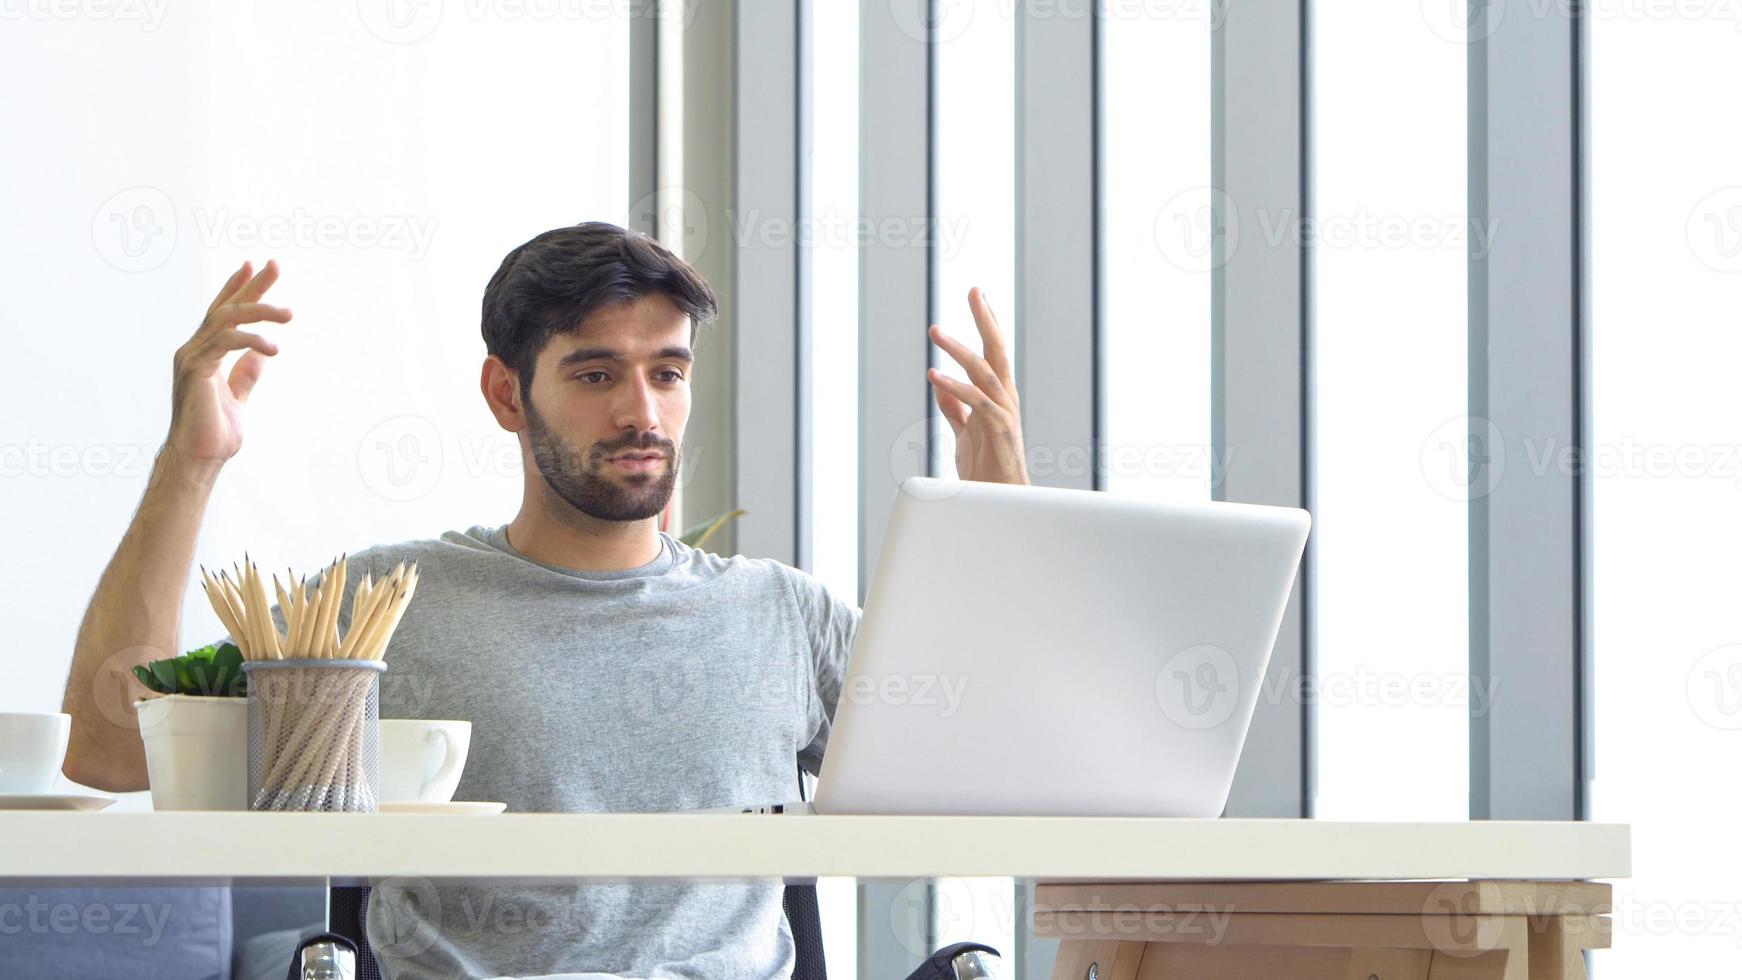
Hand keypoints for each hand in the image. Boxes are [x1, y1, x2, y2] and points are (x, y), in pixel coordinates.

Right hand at [165, 260, 291, 467]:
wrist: (199, 459)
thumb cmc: (214, 434)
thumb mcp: (237, 397)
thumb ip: (246, 374)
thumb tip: (262, 355)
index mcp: (203, 354)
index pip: (220, 312)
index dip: (237, 288)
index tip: (254, 266)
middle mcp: (193, 349)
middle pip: (224, 306)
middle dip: (251, 285)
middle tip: (275, 265)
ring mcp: (191, 357)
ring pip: (226, 319)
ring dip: (260, 311)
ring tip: (289, 314)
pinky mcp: (196, 369)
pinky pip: (225, 342)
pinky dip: (251, 340)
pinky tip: (273, 348)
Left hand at [926, 287, 1029, 485]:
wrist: (998, 504)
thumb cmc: (986, 471)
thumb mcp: (966, 434)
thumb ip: (956, 410)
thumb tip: (940, 387)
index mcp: (998, 397)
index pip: (994, 353)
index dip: (987, 324)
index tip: (979, 296)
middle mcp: (1006, 400)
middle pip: (998, 351)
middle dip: (986, 319)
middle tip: (974, 289)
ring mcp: (1006, 414)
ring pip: (984, 372)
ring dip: (958, 349)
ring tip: (935, 331)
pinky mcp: (1000, 432)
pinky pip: (977, 403)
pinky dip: (954, 388)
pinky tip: (933, 376)